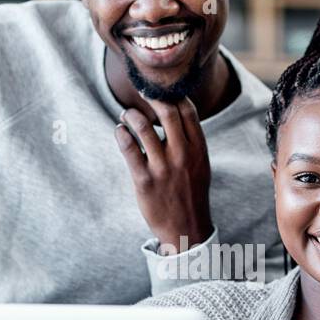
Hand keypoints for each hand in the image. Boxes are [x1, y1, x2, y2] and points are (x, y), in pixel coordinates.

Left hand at [114, 96, 213, 251]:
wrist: (186, 228)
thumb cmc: (191, 192)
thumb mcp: (200, 164)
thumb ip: (191, 139)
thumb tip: (176, 111)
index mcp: (198, 149)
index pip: (187, 110)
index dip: (173, 95)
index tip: (161, 91)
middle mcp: (182, 155)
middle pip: (167, 112)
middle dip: (151, 97)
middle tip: (142, 93)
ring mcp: (162, 167)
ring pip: (142, 127)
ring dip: (131, 114)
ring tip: (127, 115)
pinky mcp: (144, 180)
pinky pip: (128, 148)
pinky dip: (121, 133)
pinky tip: (119, 131)